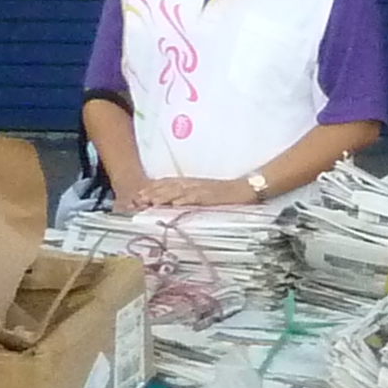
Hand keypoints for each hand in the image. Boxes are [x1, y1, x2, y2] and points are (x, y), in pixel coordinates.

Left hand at [132, 174, 258, 207]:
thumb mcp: (207, 193)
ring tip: (151, 201)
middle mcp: (195, 184)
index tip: (141, 192)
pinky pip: (196, 197)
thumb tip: (175, 203)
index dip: (154, 187)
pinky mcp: (212, 195)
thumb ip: (192, 196)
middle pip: (170, 186)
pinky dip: (185, 200)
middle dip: (154, 191)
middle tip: (139, 198)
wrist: (247, 188)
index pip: (169, 182)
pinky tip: (175, 204)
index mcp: (193, 183)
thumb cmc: (229, 194)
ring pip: (180, 191)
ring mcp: (203, 189)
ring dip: (164, 195)